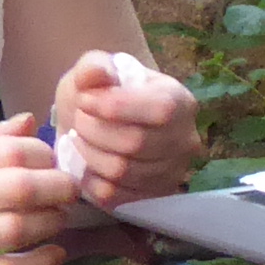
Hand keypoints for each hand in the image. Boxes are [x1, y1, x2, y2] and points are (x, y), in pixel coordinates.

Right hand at [0, 121, 82, 264]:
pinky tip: (53, 253)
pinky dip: (41, 262)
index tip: (52, 163)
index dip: (44, 155)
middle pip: (20, 189)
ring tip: (58, 219)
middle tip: (69, 192)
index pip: (9, 152)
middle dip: (58, 188)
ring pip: (18, 229)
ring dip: (52, 224)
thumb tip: (29, 122)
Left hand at [52, 49, 199, 208]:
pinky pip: (114, 196)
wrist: (99, 123)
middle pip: (136, 144)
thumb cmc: (102, 92)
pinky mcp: (151, 198)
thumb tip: (95, 75)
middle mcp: (186, 140)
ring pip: (122, 171)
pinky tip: (87, 163)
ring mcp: (172, 173)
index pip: (161, 110)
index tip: (84, 100)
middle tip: (78, 120)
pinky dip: (90, 180)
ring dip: (89, 154)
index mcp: (181, 101)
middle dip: (94, 131)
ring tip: (81, 139)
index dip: (116, 107)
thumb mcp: (95, 69)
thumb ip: (94, 66)